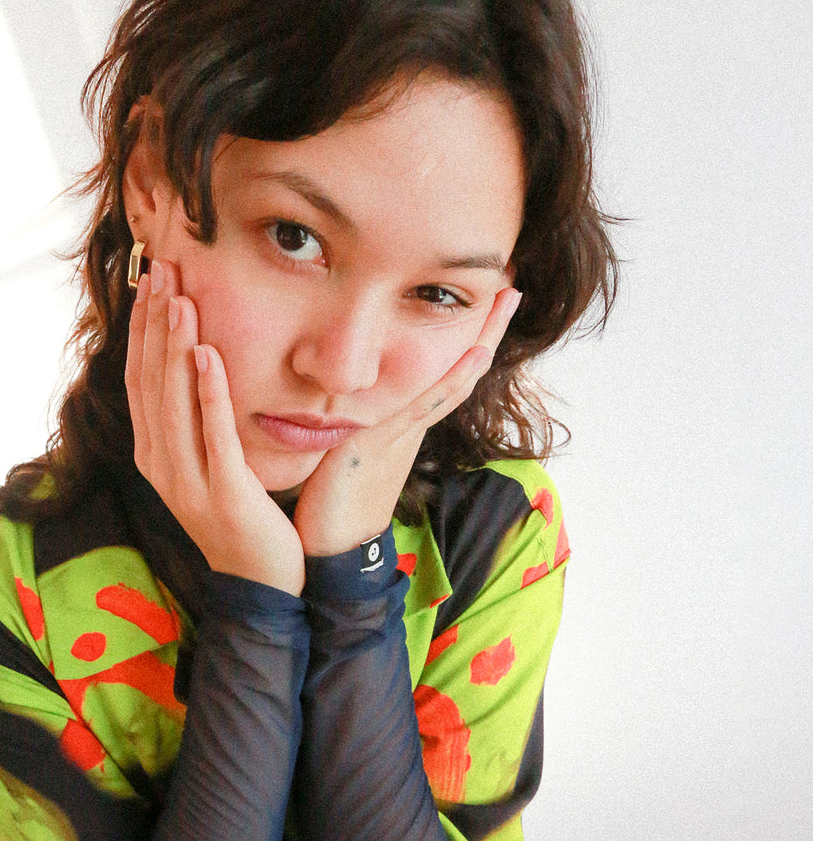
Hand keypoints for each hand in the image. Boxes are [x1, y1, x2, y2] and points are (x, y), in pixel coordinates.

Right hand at [126, 260, 305, 595]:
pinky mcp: (223, 491)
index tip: (151, 284)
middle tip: (161, 272)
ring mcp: (188, 481)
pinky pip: (213, 433)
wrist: (260, 583)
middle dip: (154, 324)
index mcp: (153, 455)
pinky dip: (208, 391)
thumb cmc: (239, 518)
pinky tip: (209, 354)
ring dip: (176, 347)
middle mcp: (161, 465)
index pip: (140, 380)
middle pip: (150, 382)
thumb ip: (194, 423)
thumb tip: (194, 365)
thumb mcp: (206, 466)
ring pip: (174, 402)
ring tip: (181, 300)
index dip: (142, 331)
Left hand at [293, 288, 522, 556]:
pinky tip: (474, 354)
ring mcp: (402, 435)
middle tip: (512, 288)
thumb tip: (331, 404)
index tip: (483, 304)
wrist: (331, 551)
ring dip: (481, 339)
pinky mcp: (385, 445)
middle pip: (458, 370)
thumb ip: (342, 428)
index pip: (439, 376)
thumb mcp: (339, 452)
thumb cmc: (328, 505)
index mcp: (400, 427)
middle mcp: (409, 426)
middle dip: (486, 329)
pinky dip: (452, 380)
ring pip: (451, 380)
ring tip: (506, 301)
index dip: (463, 343)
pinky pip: (425, 407)